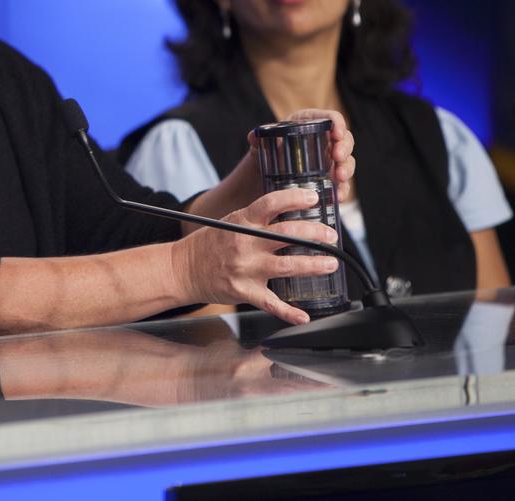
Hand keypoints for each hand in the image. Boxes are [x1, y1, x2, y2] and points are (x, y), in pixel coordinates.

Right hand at [171, 186, 339, 325]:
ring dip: (314, 265)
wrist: (183, 269)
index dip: (295, 199)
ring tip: (330, 264)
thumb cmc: (210, 245)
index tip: (313, 199)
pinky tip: (304, 315)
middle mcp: (245, 244)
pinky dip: (289, 312)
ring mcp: (246, 268)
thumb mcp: (231, 222)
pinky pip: (271, 304)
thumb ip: (257, 220)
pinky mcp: (244, 291)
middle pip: (287, 234)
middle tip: (332, 236)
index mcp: (242, 222)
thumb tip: (291, 214)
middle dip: (315, 234)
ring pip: (287, 266)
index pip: (271, 203)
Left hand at [233, 108, 354, 202]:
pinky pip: (342, 184)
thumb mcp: (261, 144)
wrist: (265, 172)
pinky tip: (338, 196)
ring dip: (347, 169)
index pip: (331, 118)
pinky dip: (342, 189)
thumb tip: (253, 137)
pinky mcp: (330, 179)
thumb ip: (257, 139)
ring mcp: (330, 160)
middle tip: (337, 157)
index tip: (336, 133)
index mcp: (311, 123)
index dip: (337, 123)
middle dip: (344, 148)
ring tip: (339, 177)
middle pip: (345, 139)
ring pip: (347, 161)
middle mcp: (325, 140)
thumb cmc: (267, 149)